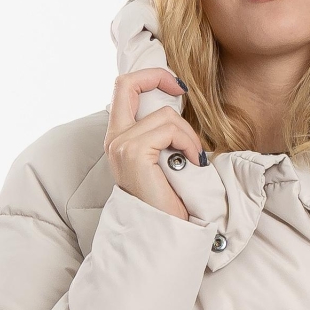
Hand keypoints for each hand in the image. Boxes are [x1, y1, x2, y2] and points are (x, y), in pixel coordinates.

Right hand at [106, 68, 204, 216]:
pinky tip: (194, 163)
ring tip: (195, 158)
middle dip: (159, 77)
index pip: (124, 87)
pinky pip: (170, 129)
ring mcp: (121, 145)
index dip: (150, 77)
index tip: (176, 87)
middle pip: (128, 83)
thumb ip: (160, 134)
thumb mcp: (162, 159)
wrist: (163, 232)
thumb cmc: (168, 200)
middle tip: (183, 91)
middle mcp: (114, 139)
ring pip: (164, 114)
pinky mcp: (134, 153)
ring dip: (188, 134)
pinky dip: (189, 143)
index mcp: (118, 138)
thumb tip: (179, 105)